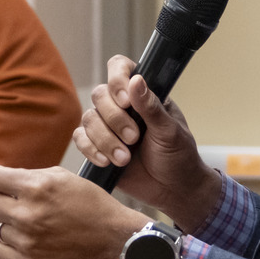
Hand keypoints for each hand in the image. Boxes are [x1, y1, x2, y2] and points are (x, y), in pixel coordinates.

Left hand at [0, 164, 148, 258]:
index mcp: (37, 188)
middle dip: (1, 201)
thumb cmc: (93, 207)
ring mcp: (28, 242)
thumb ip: (29, 177)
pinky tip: (30, 243)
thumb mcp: (64, 179)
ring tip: (37, 226)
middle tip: (20, 205)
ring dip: (11, 225)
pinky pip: (2, 252)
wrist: (116, 243)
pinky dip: (11, 247)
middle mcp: (29, 214)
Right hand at [76, 54, 222, 230]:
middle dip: (114, 119)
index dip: (117, 79)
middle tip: (134, 138)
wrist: (173, 190)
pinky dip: (91, 150)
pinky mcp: (97, 146)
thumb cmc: (179, 156)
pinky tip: (107, 162)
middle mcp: (122, 106)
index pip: (120, 68)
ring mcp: (108, 126)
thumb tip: (136, 80)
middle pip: (99, 95)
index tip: (126, 102)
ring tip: (125, 158)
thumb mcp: (170, 131)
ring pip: (88, 119)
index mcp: (142, 94)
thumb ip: (151, 107)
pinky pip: (80, 139)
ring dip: (105, 139)